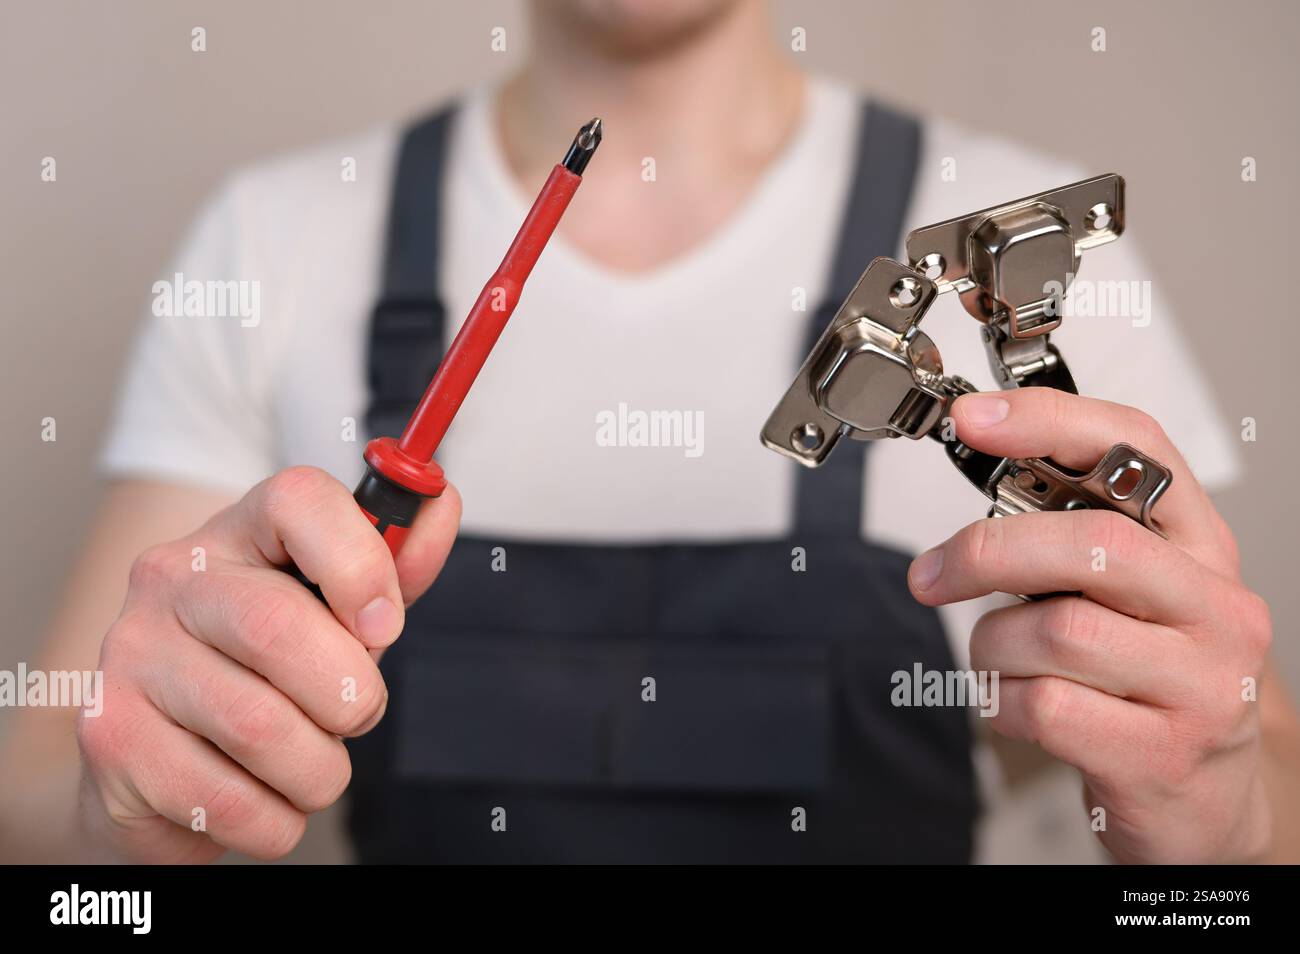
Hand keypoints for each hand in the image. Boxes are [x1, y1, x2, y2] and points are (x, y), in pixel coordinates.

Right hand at [75, 466, 459, 862]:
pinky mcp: (110, 738)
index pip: (298, 502)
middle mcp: (171, 581)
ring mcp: (129, 656)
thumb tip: (440, 506)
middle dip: (350, 694)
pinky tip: (263, 798)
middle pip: (278, 627)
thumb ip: (393, 567)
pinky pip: (228, 801)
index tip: (385, 624)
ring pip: (259, 728)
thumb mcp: (337, 612)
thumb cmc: (267, 670)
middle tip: (359, 715)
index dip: (360, 563)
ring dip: (319, 770)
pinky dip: (275, 820)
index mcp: (239, 533)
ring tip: (312, 765)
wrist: (159, 754)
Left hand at [908, 388, 1271, 862]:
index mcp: (1201, 548)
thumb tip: (981, 483)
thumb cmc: (1149, 684)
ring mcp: (1201, 684)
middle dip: (986, 553)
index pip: (1136, 450)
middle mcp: (1216, 607)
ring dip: (994, 647)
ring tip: (998, 662)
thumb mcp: (1130, 598)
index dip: (1049, 421)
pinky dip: (1002, 703)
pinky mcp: (1163, 753)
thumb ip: (1072, 540)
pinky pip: (1045, 706)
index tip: (973, 419)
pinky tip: (1015, 706)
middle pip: (1090, 543)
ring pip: (1056, 632)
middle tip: (931, 575)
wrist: (1206, 804)